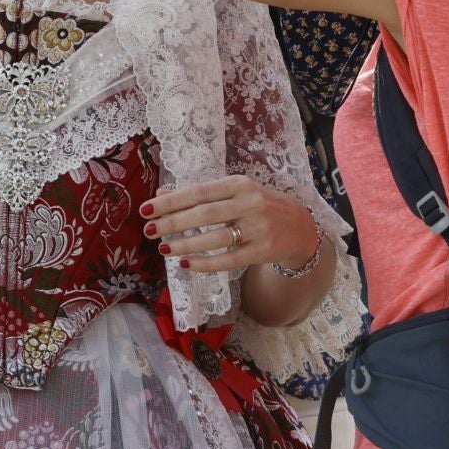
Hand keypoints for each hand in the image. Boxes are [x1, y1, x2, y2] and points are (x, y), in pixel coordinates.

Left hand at [142, 174, 317, 272]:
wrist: (301, 227)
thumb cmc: (259, 206)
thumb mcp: (234, 192)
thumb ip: (200, 194)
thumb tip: (160, 194)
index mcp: (239, 184)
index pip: (199, 192)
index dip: (171, 201)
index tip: (146, 209)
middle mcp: (250, 203)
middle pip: (204, 214)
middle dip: (173, 222)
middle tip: (149, 230)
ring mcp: (259, 228)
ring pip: (215, 238)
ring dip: (186, 244)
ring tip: (163, 248)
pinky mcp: (263, 251)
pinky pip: (229, 260)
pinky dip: (205, 263)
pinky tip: (185, 263)